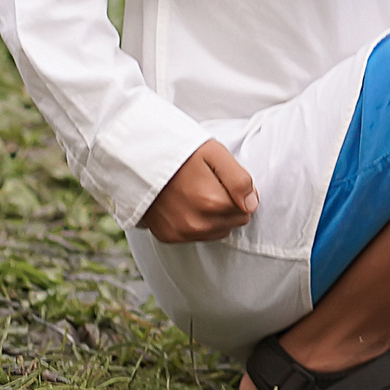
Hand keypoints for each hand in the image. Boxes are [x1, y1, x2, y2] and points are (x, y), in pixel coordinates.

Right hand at [141, 140, 258, 243]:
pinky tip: (184, 204)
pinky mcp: (168, 236)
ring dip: (213, 217)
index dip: (239, 193)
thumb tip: (252, 205)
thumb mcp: (215, 154)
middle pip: (232, 223)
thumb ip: (239, 180)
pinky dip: (195, 222)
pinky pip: (196, 236)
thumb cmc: (179, 153)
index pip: (247, 210)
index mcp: (212, 203)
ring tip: (195, 193)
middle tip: (208, 184)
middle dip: (227, 206)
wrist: (137, 160)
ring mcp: (181, 233)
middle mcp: (197, 224)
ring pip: (216, 232)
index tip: (223, 180)